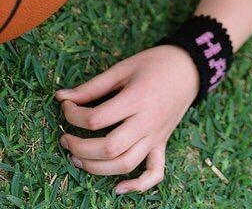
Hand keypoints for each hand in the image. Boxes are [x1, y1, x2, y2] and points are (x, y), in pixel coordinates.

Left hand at [55, 45, 199, 194]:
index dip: (73, 115)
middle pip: (109, 148)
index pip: (96, 119)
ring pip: (125, 164)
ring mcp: (156, 136)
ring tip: (78, 158)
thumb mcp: (123, 68)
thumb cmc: (155, 64)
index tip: (66, 106)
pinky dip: (137, 186)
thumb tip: (61, 96)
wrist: (189, 67)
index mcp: (137, 99)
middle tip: (65, 138)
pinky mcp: (162, 143)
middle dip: (79, 148)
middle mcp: (147, 122)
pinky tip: (118, 188)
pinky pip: (154, 173)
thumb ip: (93, 85)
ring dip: (96, 168)